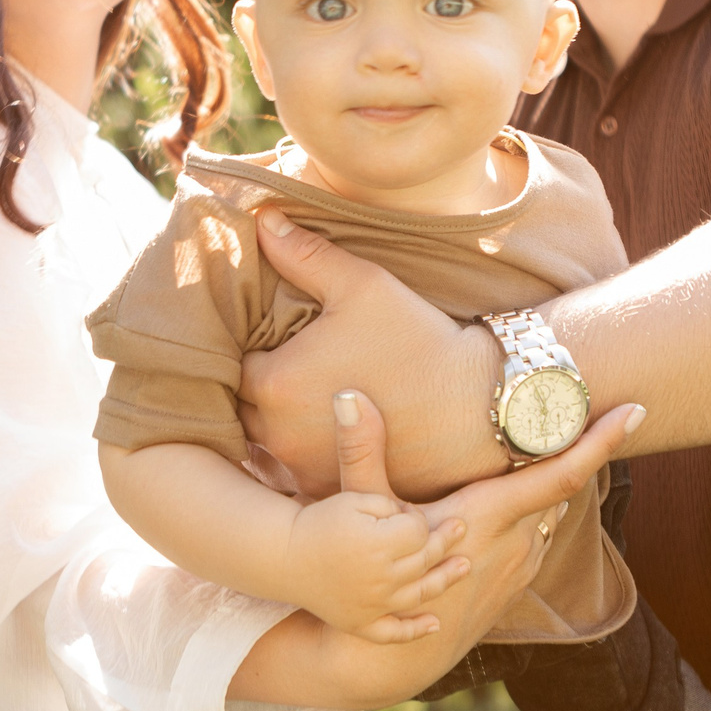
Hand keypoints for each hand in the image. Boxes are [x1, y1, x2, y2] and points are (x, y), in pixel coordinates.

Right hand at [228, 399, 645, 710]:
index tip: (636, 412)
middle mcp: (516, 542)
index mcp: (488, 517)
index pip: (561, 474)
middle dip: (581, 447)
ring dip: (557, 480)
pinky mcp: (518, 582)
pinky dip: (543, 511)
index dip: (602, 442)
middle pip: (566, 484)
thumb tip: (347, 395)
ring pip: (555, 512)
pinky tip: (529, 494)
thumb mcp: (364, 511)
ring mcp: (521, 566)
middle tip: (588, 406)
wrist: (391, 657)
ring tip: (557, 441)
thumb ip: (361, 451)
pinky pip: (543, 536)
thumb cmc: (373, 576)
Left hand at [240, 209, 507, 501]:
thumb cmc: (420, 342)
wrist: (480, 408)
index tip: (270, 336)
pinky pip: (296, 473)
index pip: (231, 362)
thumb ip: (305, 255)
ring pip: (265, 442)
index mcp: (273, 383)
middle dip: (257, 385)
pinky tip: (325, 432)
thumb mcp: (364, 286)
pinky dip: (302, 454)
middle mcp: (277, 436)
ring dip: (275, 422)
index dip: (249, 346)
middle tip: (288, 362)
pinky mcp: (332, 492)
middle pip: (241, 406)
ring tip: (303, 397)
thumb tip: (262, 218)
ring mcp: (303, 471)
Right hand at [288, 393, 472, 644]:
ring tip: (463, 566)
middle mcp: (386, 577)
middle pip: (428, 560)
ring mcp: (376, 605)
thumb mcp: (348, 484)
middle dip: (446, 546)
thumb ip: (359, 445)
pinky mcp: (363, 625)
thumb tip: (350, 394)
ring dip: (444, 581)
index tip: (457, 515)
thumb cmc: (319, 519)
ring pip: (420, 594)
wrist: (281, 561)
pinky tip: (433, 624)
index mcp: (386, 542)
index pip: (425, 531)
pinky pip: (394, 631)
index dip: (437, 522)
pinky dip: (414, 629)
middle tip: (463, 533)